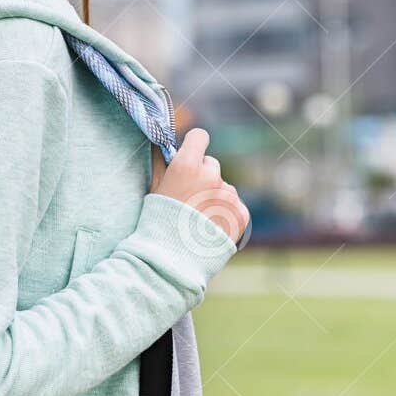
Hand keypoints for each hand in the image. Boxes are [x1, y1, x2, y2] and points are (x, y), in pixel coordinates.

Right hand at [150, 127, 248, 243]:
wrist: (174, 259)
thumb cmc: (159, 222)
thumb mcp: (154, 189)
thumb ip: (161, 162)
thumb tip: (162, 143)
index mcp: (187, 165)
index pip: (199, 136)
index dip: (194, 144)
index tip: (191, 153)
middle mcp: (211, 176)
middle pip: (211, 164)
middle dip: (203, 175)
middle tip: (190, 197)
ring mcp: (228, 194)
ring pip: (224, 186)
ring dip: (215, 196)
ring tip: (199, 218)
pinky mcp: (240, 212)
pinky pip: (235, 204)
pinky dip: (226, 213)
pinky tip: (211, 226)